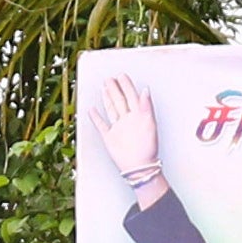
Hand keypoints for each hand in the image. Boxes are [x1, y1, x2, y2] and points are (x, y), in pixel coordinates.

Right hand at [92, 73, 162, 195]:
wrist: (139, 167)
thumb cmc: (147, 148)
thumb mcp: (149, 124)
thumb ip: (146, 106)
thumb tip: (145, 90)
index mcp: (138, 115)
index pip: (131, 96)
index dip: (127, 86)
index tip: (122, 75)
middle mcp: (127, 120)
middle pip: (120, 100)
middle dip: (115, 88)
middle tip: (110, 78)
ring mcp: (118, 128)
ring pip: (111, 109)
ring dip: (107, 98)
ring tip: (104, 87)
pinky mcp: (110, 138)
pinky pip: (102, 125)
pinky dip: (96, 117)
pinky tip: (93, 110)